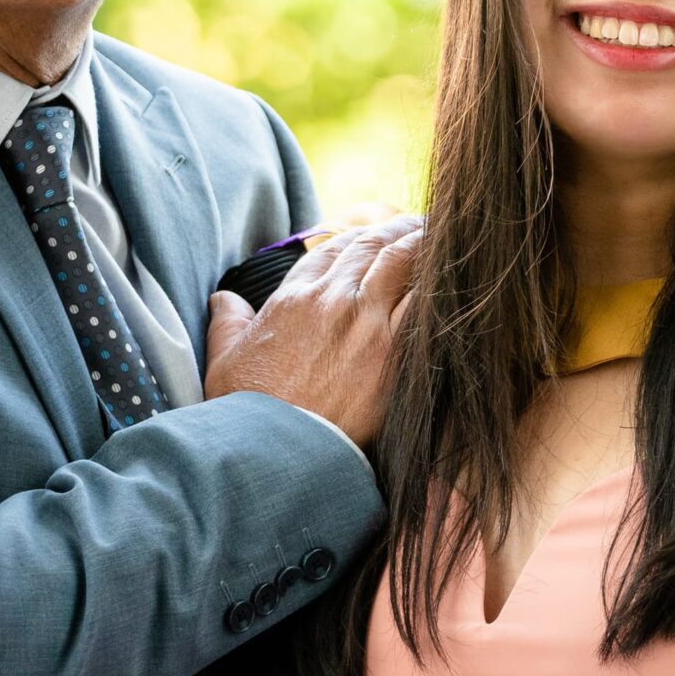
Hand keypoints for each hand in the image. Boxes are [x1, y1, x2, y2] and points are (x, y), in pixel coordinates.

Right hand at [203, 214, 423, 445]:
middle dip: (395, 230)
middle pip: (370, 246)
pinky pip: (423, 302)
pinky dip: (436, 282)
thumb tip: (223, 300)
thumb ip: (228, 323)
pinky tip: (451, 273)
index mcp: (293, 298)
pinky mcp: (393, 353)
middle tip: (417, 224)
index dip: (356, 236)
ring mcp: (365, 323)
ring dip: (420, 244)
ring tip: (438, 235)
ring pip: (401, 262)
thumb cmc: (247, 412)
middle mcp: (331, 300)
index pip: (331, 249)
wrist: (274, 451)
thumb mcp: (224, 361)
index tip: (373, 235)